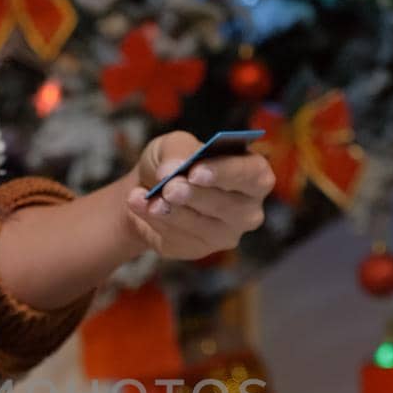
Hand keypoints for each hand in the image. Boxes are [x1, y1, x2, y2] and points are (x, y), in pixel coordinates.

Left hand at [124, 131, 275, 259]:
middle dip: (195, 196)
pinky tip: (138, 204)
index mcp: (254, 175)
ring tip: (149, 199)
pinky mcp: (197, 249)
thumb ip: (178, 150)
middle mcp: (247, 209)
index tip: (196, 171)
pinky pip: (178, 239)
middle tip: (169, 188)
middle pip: (229, 206)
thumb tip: (173, 169)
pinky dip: (155, 221)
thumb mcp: (175, 144)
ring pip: (203, 227)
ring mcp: (225, 234)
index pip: (252, 176)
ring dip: (173, 212)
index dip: (225, 173)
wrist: (150, 188)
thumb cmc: (175, 161)